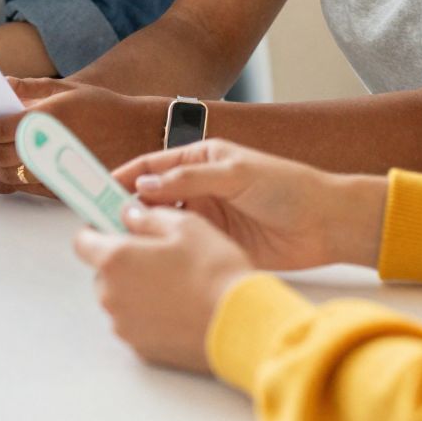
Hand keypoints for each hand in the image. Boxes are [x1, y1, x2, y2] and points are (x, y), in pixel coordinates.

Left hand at [0, 79, 163, 196]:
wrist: (139, 135)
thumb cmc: (104, 107)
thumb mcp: (67, 88)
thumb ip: (30, 88)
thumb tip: (2, 84)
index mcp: (46, 120)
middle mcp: (46, 149)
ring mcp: (51, 172)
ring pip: (4, 174)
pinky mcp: (58, 188)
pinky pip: (21, 188)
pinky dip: (1, 180)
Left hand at [73, 205, 255, 372]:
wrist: (240, 325)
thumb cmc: (214, 272)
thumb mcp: (186, 226)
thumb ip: (148, 217)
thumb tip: (129, 215)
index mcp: (116, 260)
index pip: (83, 242)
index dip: (96, 231)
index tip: (112, 226)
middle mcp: (112, 296)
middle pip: (104, 272)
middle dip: (123, 261)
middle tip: (157, 253)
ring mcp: (125, 326)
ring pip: (121, 298)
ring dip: (137, 287)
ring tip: (176, 282)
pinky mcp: (141, 348)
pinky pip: (137, 322)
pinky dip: (150, 313)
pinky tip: (180, 306)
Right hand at [115, 140, 386, 271]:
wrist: (326, 224)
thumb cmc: (287, 186)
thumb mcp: (236, 173)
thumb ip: (190, 177)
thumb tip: (145, 184)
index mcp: (202, 158)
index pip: (152, 165)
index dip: (123, 176)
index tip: (95, 188)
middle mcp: (199, 187)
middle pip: (150, 197)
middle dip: (126, 208)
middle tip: (99, 222)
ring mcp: (205, 218)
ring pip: (161, 225)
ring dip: (142, 232)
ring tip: (119, 244)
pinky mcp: (214, 246)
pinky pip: (181, 248)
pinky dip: (163, 253)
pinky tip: (148, 261)